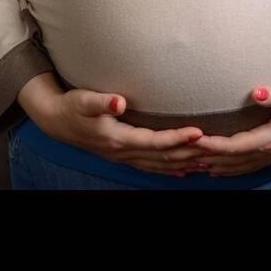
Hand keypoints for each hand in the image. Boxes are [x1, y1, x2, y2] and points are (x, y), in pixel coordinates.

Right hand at [20, 76, 207, 177]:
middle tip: (214, 148)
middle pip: (162, 157)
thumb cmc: (72, 106)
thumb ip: (102, 101)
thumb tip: (119, 101)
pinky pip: (151, 166)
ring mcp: (124, 157)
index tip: (199, 132)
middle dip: (188, 153)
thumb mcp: (83, 100)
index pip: (154, 142)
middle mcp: (123, 152)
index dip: (177, 138)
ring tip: (207, 161)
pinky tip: (184, 170)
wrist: (56, 120)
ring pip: (159, 164)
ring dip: (183, 163)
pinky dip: (169, 169)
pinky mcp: (124, 155)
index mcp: (117, 139)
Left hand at [183, 75, 270, 177]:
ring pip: (237, 167)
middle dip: (208, 158)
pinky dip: (229, 170)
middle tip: (184, 153)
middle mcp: (268, 151)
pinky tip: (219, 170)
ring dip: (216, 166)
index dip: (215, 145)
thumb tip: (257, 92)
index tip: (196, 138)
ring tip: (193, 164)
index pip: (236, 146)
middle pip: (232, 160)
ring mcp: (270, 156)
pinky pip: (246, 168)